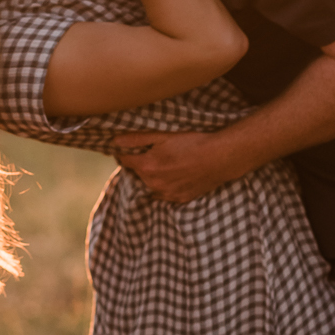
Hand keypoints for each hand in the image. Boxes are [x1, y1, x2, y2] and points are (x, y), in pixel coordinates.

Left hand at [112, 129, 245, 203]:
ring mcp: (166, 194)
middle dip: (140, 163)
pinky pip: (164, 192)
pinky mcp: (179, 199)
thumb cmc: (191, 142)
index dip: (124, 152)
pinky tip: (177, 173)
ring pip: (150, 184)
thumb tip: (114, 141)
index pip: (123, 161)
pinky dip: (165, 184)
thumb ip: (136, 139)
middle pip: (136, 173)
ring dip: (152, 175)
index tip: (128, 147)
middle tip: (154, 152)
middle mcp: (153, 184)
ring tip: (168, 162)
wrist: (220, 157)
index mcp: (146, 166)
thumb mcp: (162, 135)